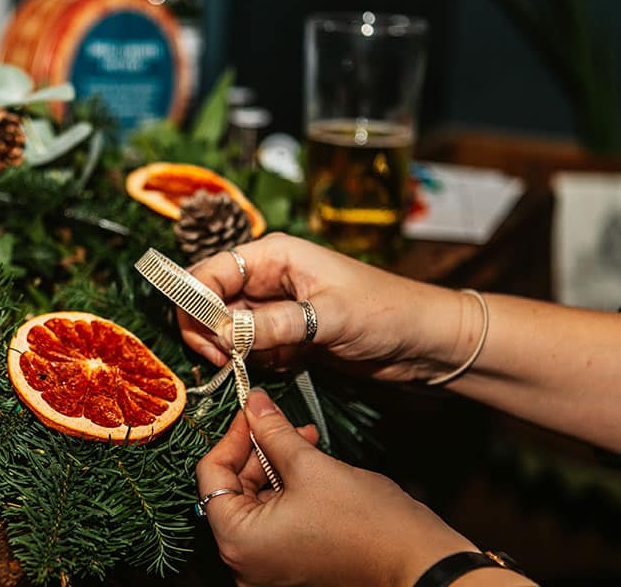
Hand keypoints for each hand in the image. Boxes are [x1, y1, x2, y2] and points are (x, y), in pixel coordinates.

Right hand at [179, 233, 475, 381]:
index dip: (196, 302)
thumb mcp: (329, 318)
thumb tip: (223, 332)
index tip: (206, 337)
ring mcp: (273, 307)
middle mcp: (267, 277)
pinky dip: (254, 362)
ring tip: (256, 365)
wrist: (424, 341)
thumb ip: (274, 325)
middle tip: (224, 359)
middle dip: (207, 331)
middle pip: (208, 300)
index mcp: (273, 255)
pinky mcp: (283, 334)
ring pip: (224, 328)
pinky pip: (248, 348)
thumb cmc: (386, 313)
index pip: (209, 271)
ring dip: (230, 351)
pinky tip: (283, 366)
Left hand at [196, 389, 480, 585]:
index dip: (232, 437)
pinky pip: (275, 522)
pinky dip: (287, 492)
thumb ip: (273, 432)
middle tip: (281, 422)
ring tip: (305, 440)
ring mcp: (266, 570)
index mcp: (238, 541)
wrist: (419, 564)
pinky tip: (311, 464)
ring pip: (256, 503)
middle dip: (258, 451)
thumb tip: (254, 403)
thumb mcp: (310, 466)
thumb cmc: (367, 523)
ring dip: (276, 467)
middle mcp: (244, 563)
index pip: (211, 476)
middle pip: (232, 491)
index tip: (252, 413)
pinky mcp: (289, 569)